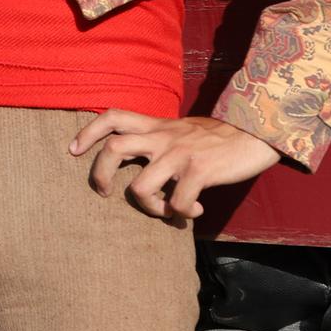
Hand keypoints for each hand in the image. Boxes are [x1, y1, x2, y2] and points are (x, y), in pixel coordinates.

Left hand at [70, 112, 280, 221]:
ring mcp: (179, 154)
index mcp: (157, 126)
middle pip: (113, 149)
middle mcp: (162, 137)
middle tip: (104, 192)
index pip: (112, 116)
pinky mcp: (199, 171)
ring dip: (149, 208)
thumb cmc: (218, 137)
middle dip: (99, 176)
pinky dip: (182, 214)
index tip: (73, 150)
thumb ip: (161, 139)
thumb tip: (142, 162)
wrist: (256, 133)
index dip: (88, 132)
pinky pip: (177, 203)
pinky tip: (194, 212)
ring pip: (139, 188)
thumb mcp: (182, 130)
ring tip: (166, 210)